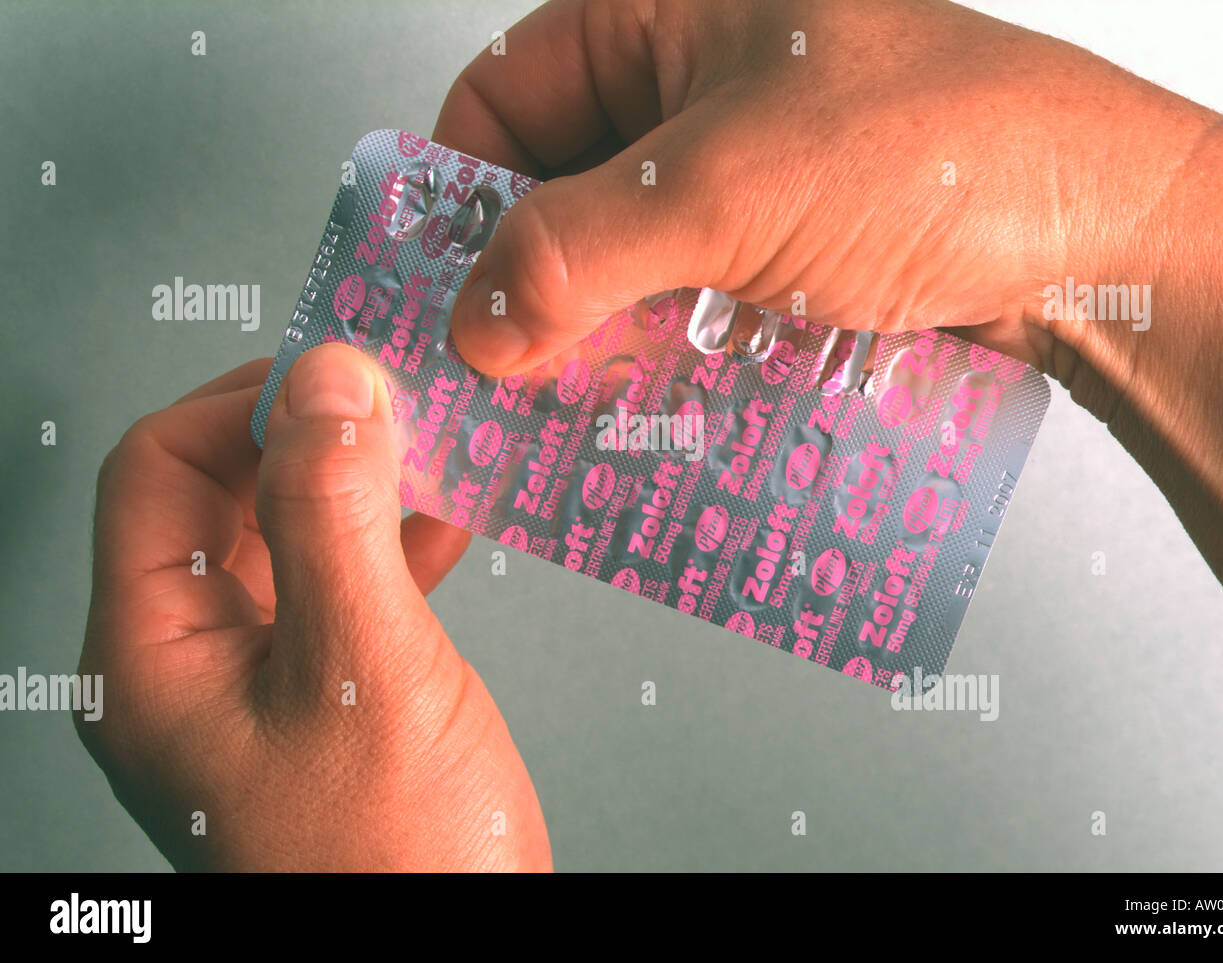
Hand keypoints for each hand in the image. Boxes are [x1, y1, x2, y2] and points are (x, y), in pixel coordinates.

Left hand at [76, 345, 550, 870]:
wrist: (457, 959)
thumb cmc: (393, 858)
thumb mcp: (363, 669)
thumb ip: (333, 515)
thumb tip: (327, 379)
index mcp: (152, 658)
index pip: (158, 471)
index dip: (245, 406)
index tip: (345, 374)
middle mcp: (190, 663)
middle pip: (222, 495)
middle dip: (312, 435)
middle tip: (402, 397)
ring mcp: (258, 679)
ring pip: (290, 533)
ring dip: (362, 480)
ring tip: (439, 443)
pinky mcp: (324, 693)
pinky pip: (341, 583)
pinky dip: (393, 537)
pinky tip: (450, 517)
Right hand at [436, 0, 1222, 683]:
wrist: (1100, 236)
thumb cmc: (941, 152)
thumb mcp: (728, 188)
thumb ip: (579, 251)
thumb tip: (478, 321)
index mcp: (666, 17)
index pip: (505, 97)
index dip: (460, 196)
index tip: (441, 294)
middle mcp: (695, 88)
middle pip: (557, 190)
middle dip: (529, 288)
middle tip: (504, 377)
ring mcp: (742, 175)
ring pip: (622, 260)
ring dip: (597, 337)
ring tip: (571, 412)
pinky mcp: (782, 253)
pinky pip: (686, 303)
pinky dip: (659, 357)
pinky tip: (650, 410)